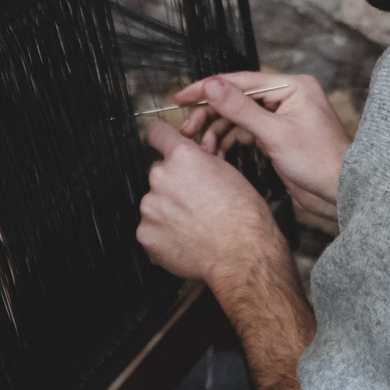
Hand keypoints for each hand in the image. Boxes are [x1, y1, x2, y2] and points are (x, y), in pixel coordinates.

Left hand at [137, 121, 283, 288]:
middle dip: (173, 184)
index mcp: (183, 157)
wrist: (242, 255)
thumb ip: (202, 162)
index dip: (161, 140)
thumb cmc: (244, 218)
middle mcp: (161, 177)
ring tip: (193, 225)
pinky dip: (163, 234)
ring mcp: (150, 207)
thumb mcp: (230, 173)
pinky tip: (185, 240)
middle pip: (159, 173)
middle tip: (195, 201)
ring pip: (154, 203)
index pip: (157, 133)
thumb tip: (195, 161)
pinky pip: (150, 229)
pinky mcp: (145, 233)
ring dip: (167, 211)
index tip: (160, 145)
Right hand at [176, 72, 349, 224]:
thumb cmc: (320, 162)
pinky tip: (218, 154)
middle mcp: (286, 97)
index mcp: (292, 87)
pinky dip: (231, 142)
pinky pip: (246, 132)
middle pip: (236, 99)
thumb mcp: (275, 134)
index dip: (208, 89)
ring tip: (204, 149)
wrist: (341, 194)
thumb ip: (240, 109)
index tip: (182, 97)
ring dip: (218, 132)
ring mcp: (281, 117)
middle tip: (188, 130)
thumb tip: (211, 85)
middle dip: (211, 116)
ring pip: (238, 118)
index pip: (240, 81)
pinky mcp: (277, 136)